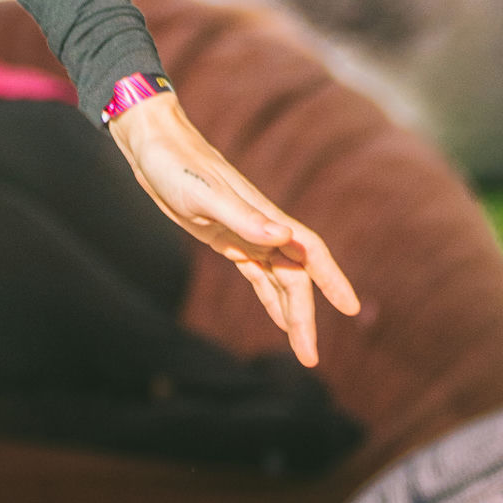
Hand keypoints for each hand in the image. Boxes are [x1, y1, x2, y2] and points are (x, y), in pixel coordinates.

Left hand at [108, 92, 359, 365]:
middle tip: (309, 359)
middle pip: (294, 276)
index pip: (309, 251)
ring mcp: (245, 233)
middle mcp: (260, 227)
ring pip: (279, 279)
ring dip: (292, 312)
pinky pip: (258, 274)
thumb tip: (283, 236)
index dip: (332, 278)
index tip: (351, 308)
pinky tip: (279, 320)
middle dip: (305, 316)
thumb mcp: (204, 193)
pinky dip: (270, 298)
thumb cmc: (176, 163)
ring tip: (303, 350)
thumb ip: (243, 217)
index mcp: (262, 216)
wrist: (152, 144)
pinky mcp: (226, 238)